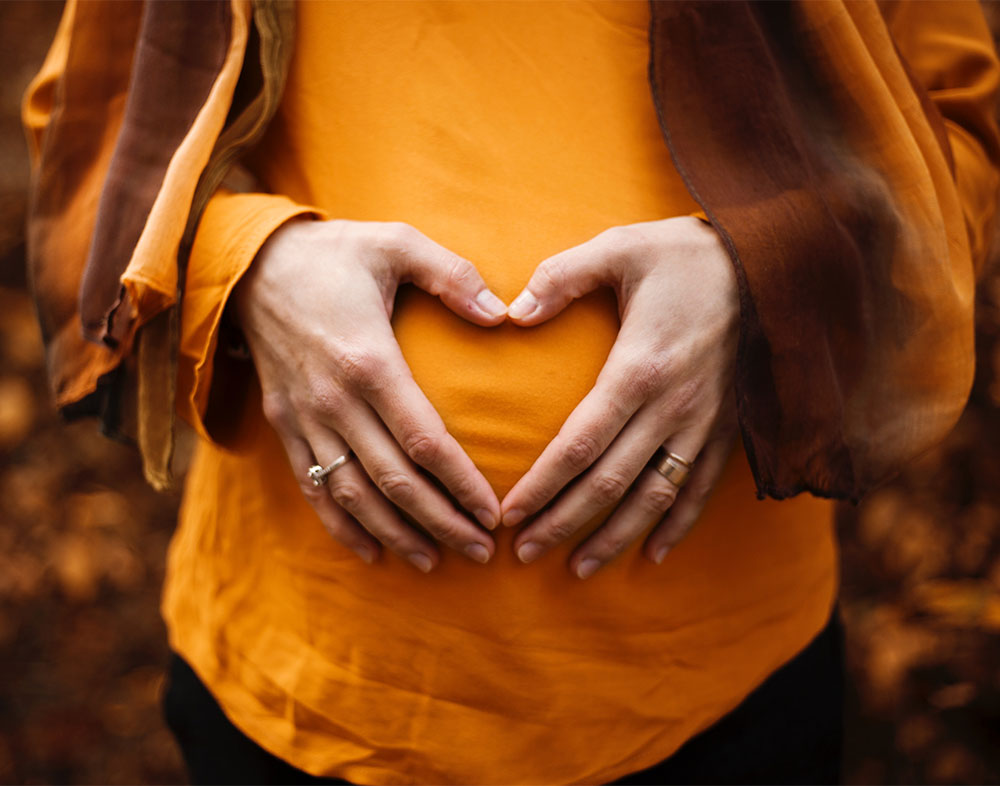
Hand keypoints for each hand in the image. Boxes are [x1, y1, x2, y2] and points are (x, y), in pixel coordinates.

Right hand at [233, 218, 507, 570]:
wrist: (250, 265)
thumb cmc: (334, 254)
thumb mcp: (395, 242)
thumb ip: (452, 274)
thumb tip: (504, 314)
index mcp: (369, 360)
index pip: (424, 441)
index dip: (461, 483)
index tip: (494, 512)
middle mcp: (334, 400)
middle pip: (394, 482)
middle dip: (441, 523)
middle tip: (482, 552)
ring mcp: (305, 418)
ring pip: (353, 496)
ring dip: (396, 534)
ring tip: (436, 561)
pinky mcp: (285, 426)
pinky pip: (312, 488)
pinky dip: (341, 526)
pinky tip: (372, 553)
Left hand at [500, 216, 739, 577]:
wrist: (774, 262)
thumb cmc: (686, 254)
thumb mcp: (619, 248)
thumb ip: (561, 277)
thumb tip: (511, 312)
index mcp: (639, 368)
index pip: (580, 445)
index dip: (543, 485)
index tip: (510, 515)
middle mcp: (673, 407)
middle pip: (611, 483)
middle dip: (564, 522)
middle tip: (524, 554)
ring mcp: (705, 423)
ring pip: (655, 497)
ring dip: (615, 537)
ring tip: (578, 569)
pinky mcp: (728, 428)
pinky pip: (701, 488)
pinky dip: (677, 525)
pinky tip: (652, 554)